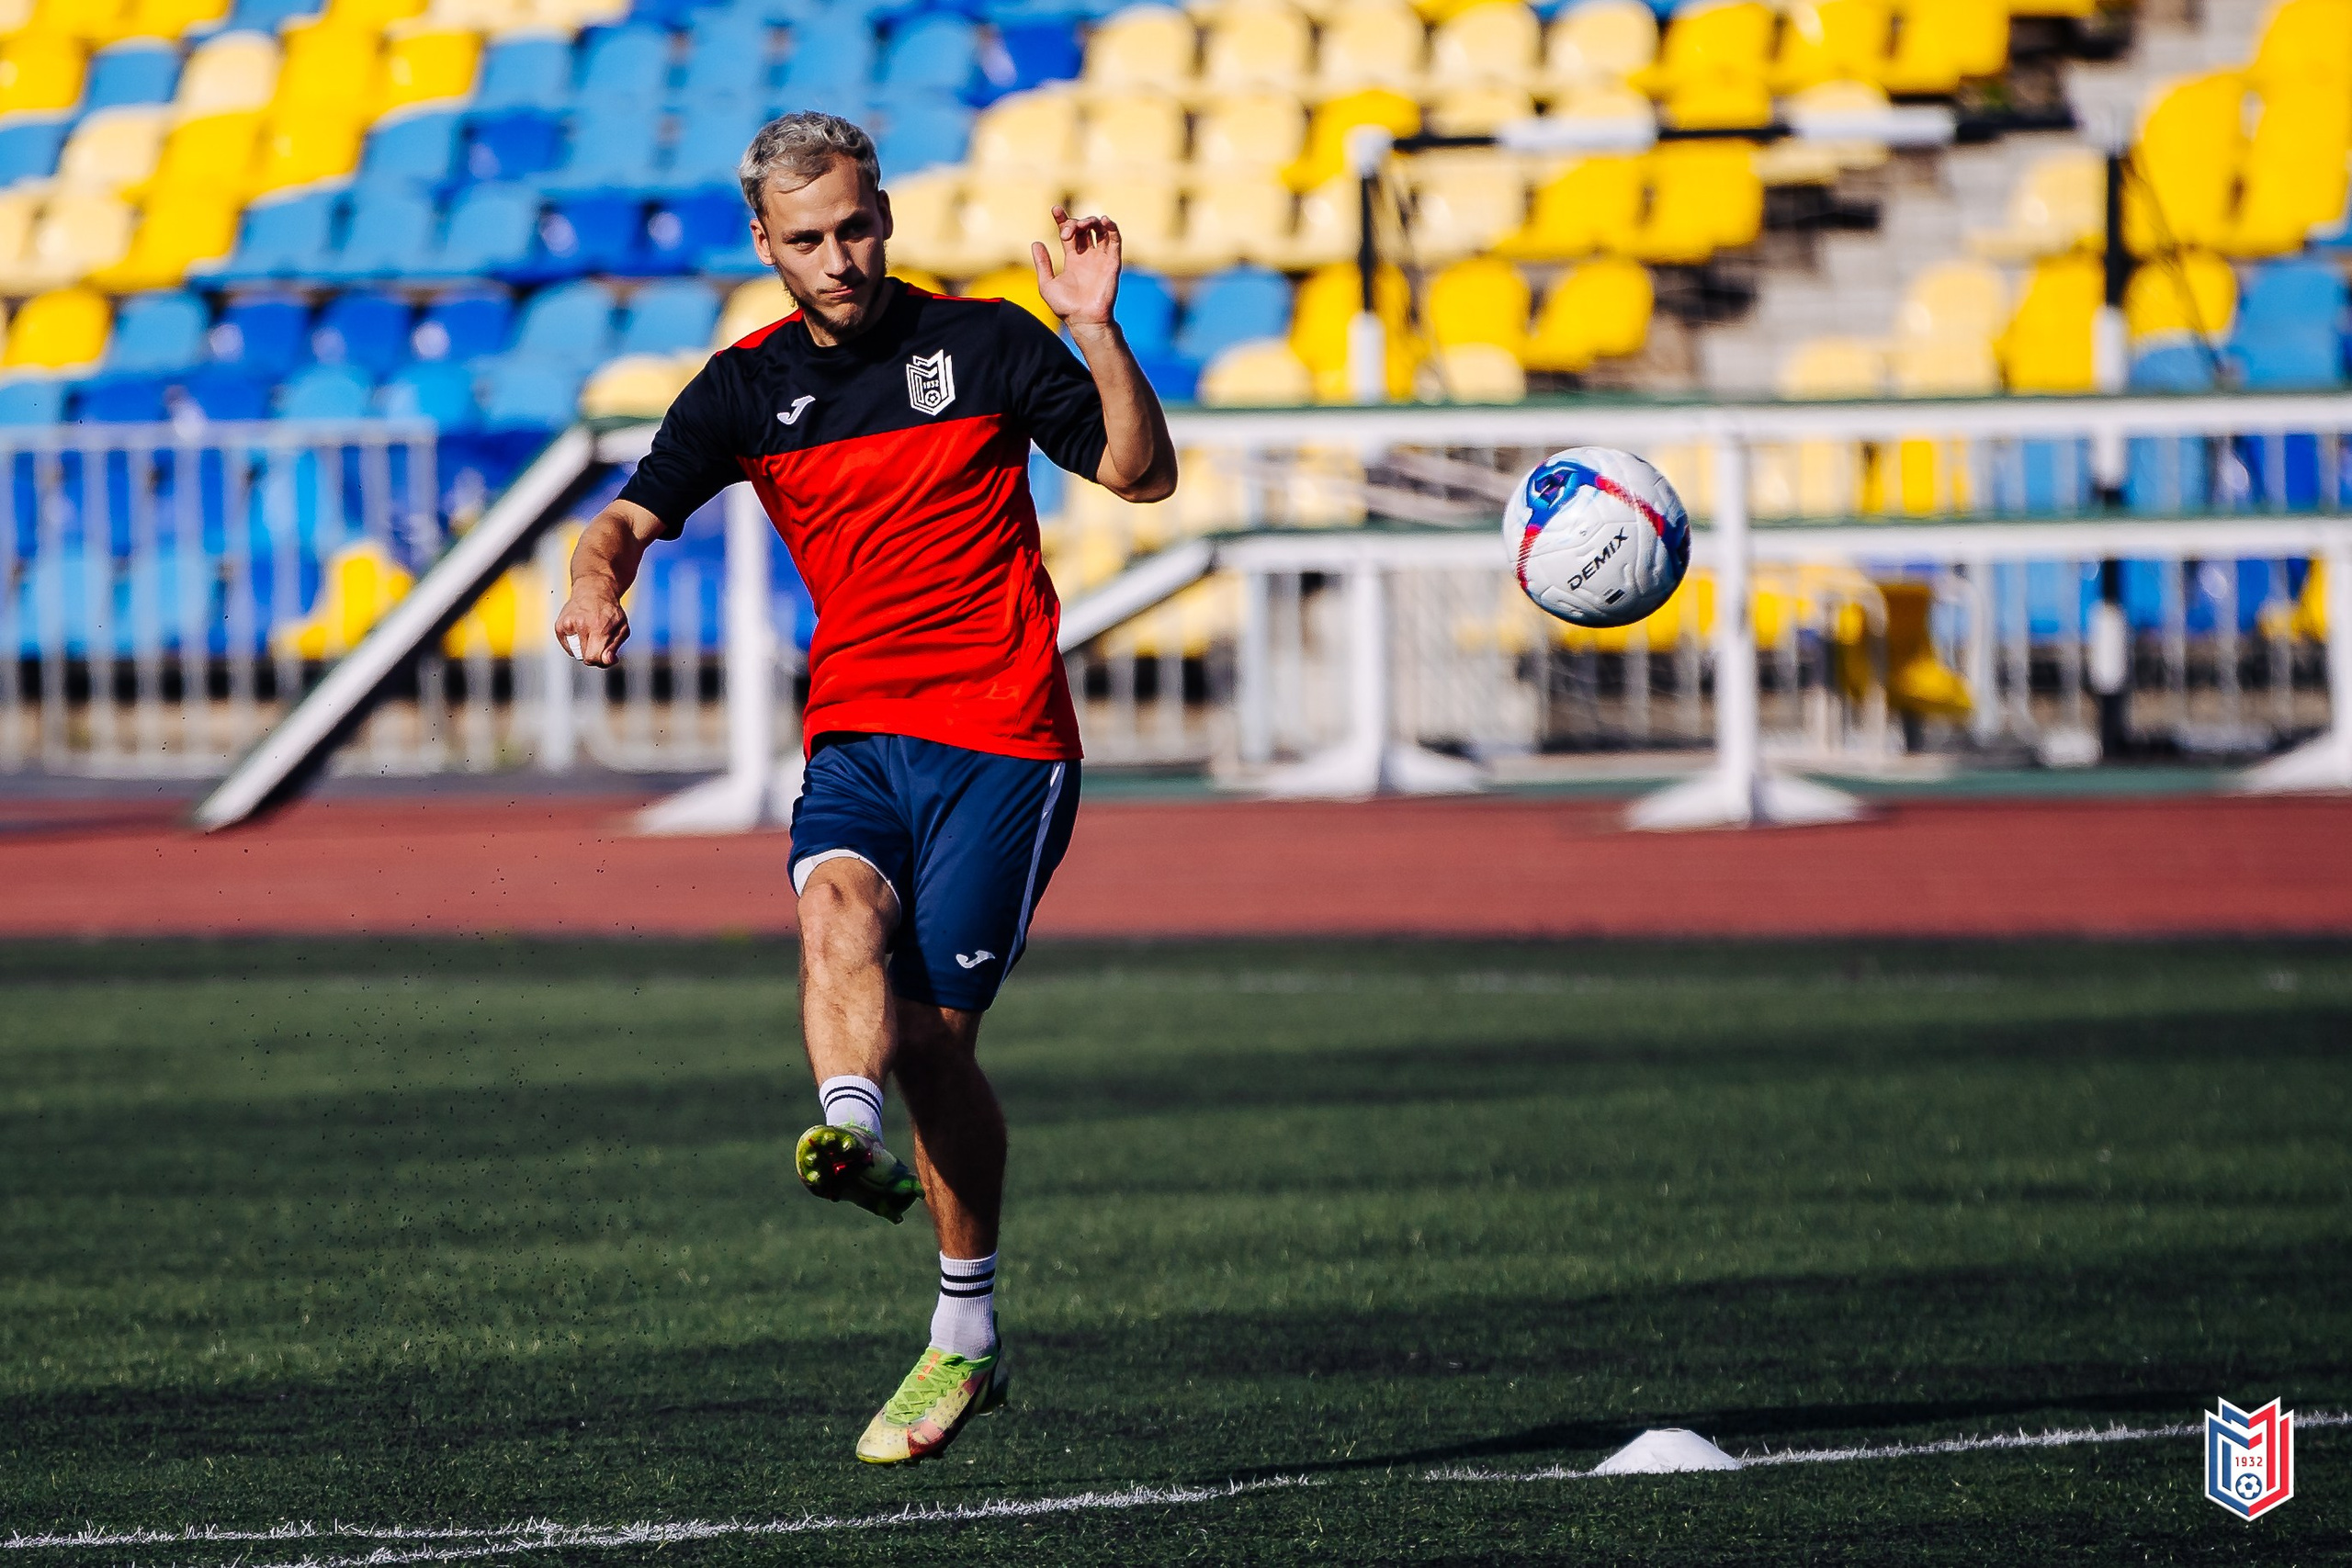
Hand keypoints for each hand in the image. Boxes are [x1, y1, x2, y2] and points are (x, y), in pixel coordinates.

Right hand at [553, 583, 628, 666]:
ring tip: (590, 633)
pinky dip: (575, 643)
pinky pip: (569, 647)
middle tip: (601, 642)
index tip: (608, 656)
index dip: (601, 661)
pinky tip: (581, 630)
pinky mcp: (559, 626)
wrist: (592, 589)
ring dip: (585, 649)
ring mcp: (567, 625)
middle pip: (585, 657)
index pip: (593, 657)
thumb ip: (614, 646)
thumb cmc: (610, 610)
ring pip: (576, 653)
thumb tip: (607, 661)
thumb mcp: (621, 627)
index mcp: (597, 626)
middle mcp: (580, 625)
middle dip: (595, 655)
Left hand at [1032, 205, 1120, 328]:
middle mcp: (1088, 257)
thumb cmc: (1065, 307)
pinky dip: (1111, 228)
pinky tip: (1104, 220)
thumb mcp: (1046, 284)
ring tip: (1084, 224)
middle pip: (1084, 229)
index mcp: (1073, 260)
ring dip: (1092, 221)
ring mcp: (1101, 259)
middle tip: (1067, 231)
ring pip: (1100, 230)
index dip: (1062, 220)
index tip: (1055, 209)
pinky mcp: (1112, 262)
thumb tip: (1036, 242)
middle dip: (1075, 223)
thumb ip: (1042, 264)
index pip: (1069, 233)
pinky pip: (1115, 240)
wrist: (1084, 319)